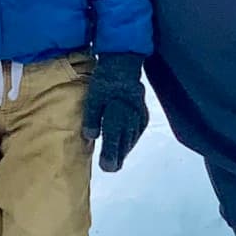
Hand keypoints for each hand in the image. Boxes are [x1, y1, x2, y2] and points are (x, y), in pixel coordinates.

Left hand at [81, 53, 148, 173]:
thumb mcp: (93, 96)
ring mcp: (140, 115)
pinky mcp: (143, 115)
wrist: (123, 66)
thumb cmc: (105, 81)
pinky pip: (137, 132)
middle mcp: (132, 114)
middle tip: (109, 169)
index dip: (110, 152)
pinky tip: (123, 148)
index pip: (115, 135)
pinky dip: (130, 141)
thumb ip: (92, 117)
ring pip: (132, 137)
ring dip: (123, 150)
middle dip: (117, 156)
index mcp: (118, 108)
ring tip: (114, 162)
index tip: (106, 166)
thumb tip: (91, 136)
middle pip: (125, 139)